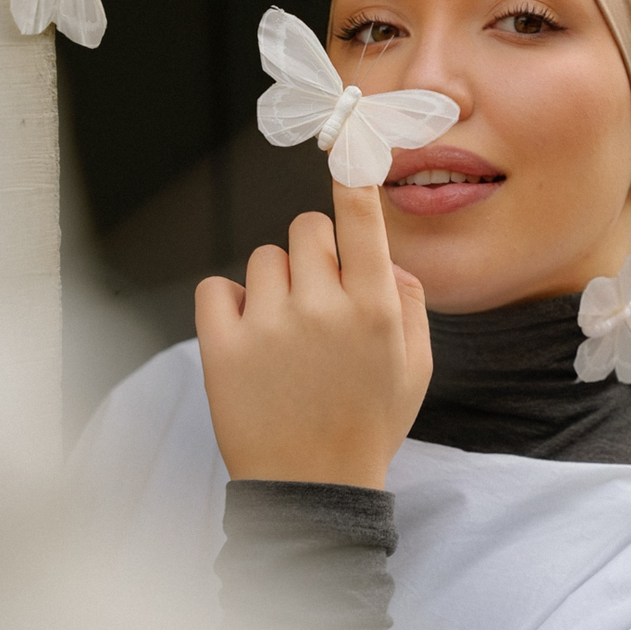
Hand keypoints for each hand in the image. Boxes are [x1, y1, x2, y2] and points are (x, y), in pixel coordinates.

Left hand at [195, 183, 432, 489]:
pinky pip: (215, 288)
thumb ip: (410, 303)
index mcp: (375, 309)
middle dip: (313, 255)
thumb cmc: (368, 424)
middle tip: (316, 302)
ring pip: (263, 259)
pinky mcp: (223, 349)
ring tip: (284, 336)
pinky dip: (228, 305)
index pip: (359, 217)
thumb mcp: (415, 368)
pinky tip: (248, 338)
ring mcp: (270, 327)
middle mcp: (324, 309)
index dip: (351, 174)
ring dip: (274, 285)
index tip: (348, 141)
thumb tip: (382, 259)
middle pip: (306, 229)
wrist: (313, 488)